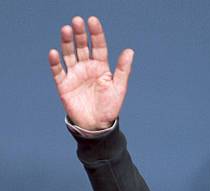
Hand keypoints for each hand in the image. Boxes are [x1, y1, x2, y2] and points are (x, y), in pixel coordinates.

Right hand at [49, 16, 133, 130]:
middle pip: (82, 47)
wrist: (97, 125)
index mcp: (101, 67)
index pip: (98, 46)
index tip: (93, 21)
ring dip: (67, 43)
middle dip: (79, 34)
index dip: (96, 34)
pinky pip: (58, 71)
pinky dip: (55, 63)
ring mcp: (74, 75)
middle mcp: (86, 67)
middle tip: (77, 21)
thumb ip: (122, 69)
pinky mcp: (64, 85)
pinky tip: (54, 53)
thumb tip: (130, 51)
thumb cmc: (110, 106)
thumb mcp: (119, 87)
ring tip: (66, 30)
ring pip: (69, 55)